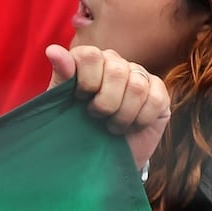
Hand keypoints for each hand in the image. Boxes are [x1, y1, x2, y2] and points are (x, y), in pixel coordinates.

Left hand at [46, 44, 171, 171]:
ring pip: (137, 87)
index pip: (91, 55)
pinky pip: (155, 99)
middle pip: (116, 70)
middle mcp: (116, 64)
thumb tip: (52, 49)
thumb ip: (60, 78)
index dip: (86, 82)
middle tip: (96, 117)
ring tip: (112, 127)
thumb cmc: (76, 130)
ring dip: (122, 115)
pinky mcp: (159, 94)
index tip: (79, 100)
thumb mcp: (60, 107)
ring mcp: (140, 77)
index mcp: (90, 62)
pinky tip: (130, 127)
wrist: (99, 161)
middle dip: (104, 103)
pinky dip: (140, 120)